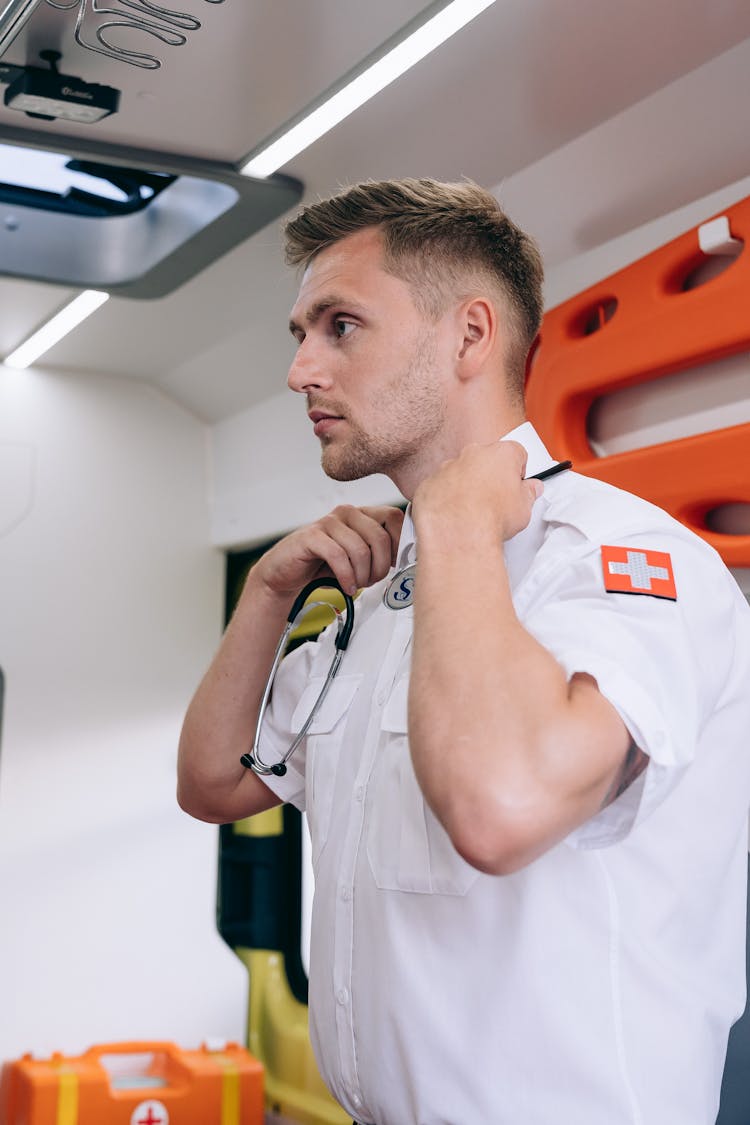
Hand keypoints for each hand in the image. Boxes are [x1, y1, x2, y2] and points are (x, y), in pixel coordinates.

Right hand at [251, 504, 404, 598]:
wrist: (286, 573)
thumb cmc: (325, 566)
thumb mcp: (360, 559)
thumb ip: (381, 553)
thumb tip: (409, 559)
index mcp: (364, 514)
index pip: (395, 518)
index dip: (400, 545)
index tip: (395, 566)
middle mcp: (348, 513)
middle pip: (380, 537)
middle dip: (380, 567)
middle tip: (371, 581)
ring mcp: (329, 522)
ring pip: (360, 549)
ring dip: (362, 575)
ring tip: (356, 584)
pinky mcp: (311, 536)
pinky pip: (339, 556)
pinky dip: (346, 576)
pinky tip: (345, 585)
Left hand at [412, 441, 542, 543]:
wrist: (459, 533)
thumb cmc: (491, 517)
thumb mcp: (524, 507)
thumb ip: (529, 493)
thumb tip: (530, 490)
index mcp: (501, 453)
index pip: (516, 453)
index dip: (518, 471)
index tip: (517, 484)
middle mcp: (472, 454)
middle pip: (486, 459)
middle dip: (491, 475)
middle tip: (496, 499)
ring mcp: (448, 467)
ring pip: (460, 472)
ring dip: (467, 486)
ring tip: (474, 510)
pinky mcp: (430, 483)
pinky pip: (440, 487)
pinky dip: (446, 498)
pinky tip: (454, 515)